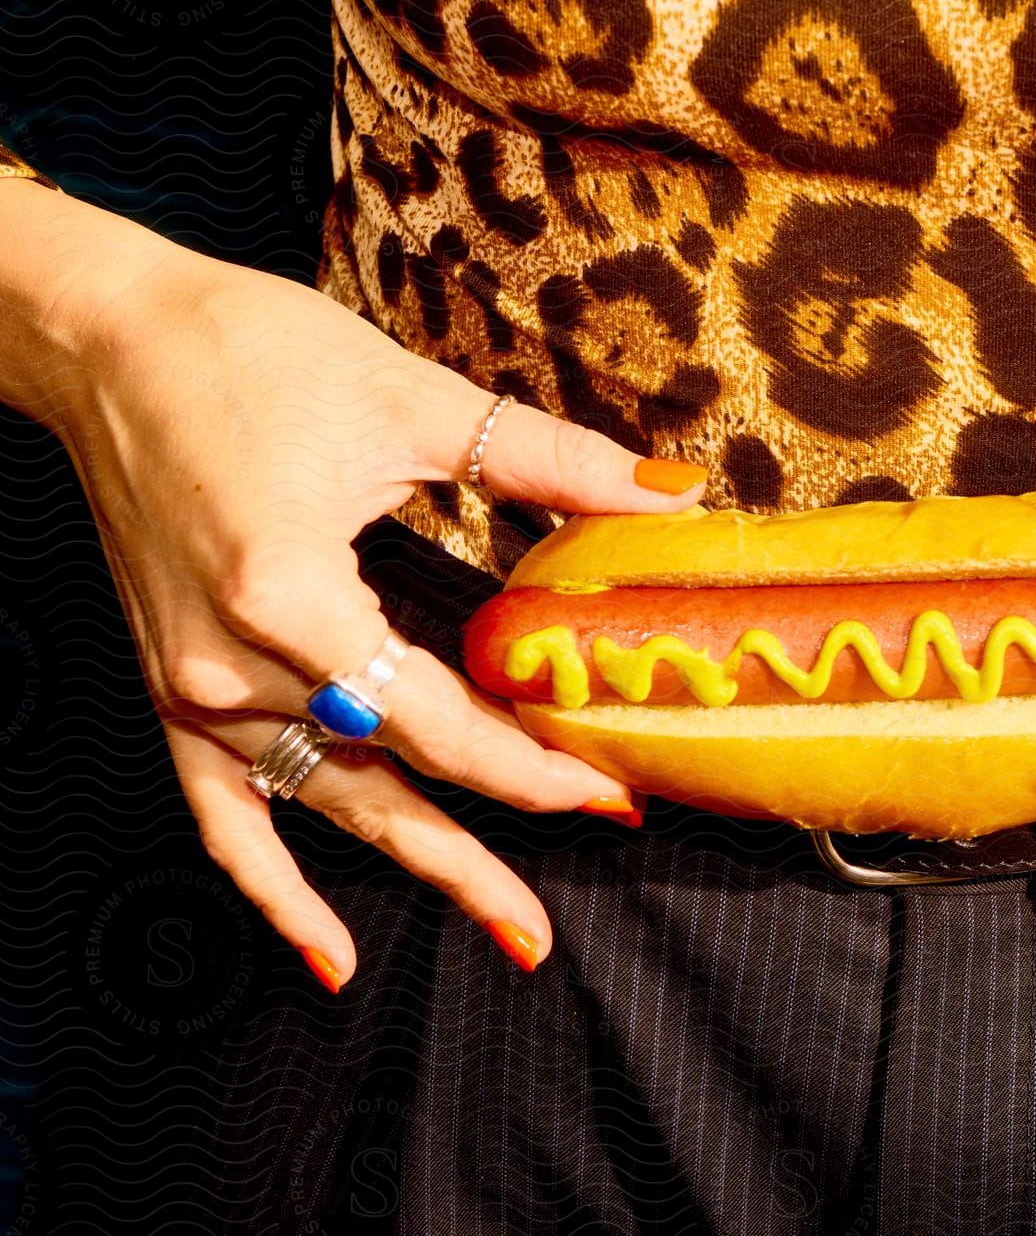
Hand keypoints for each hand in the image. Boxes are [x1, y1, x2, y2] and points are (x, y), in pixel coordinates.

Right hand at [21, 192, 707, 991]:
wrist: (106, 337)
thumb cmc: (246, 351)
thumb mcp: (412, 401)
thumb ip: (550, 461)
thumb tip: (669, 488)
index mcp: (291, 595)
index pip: (439, 725)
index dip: (531, 771)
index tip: (609, 798)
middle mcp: (232, 663)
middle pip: (384, 789)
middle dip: (482, 855)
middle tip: (555, 918)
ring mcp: (193, 685)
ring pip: (323, 810)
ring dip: (413, 870)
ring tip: (504, 927)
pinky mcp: (170, 685)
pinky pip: (221, 816)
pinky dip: (273, 889)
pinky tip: (327, 957)